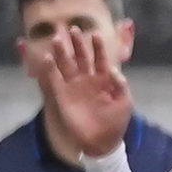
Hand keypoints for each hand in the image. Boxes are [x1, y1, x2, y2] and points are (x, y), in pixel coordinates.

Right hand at [39, 27, 135, 157]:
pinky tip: (47, 58)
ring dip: (62, 52)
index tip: (95, 35)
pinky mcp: (62, 96)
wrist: (102, 142)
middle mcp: (88, 79)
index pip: (100, 58)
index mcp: (104, 79)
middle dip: (77, 44)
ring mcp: (74, 86)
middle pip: (81, 57)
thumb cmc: (116, 122)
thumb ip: (120, 85)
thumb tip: (113, 69)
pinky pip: (55, 80)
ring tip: (58, 39)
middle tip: (72, 29)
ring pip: (67, 65)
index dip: (98, 47)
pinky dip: (50, 69)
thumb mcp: (125, 103)